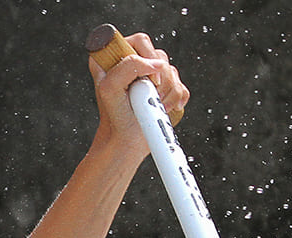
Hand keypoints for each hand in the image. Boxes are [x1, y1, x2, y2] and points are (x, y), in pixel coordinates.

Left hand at [88, 31, 189, 159]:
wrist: (126, 142)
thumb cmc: (114, 118)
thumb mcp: (110, 89)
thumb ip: (127, 66)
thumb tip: (157, 63)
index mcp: (114, 57)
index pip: (140, 41)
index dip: (147, 58)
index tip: (144, 81)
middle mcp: (132, 62)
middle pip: (159, 56)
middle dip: (158, 81)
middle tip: (146, 98)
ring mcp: (150, 76)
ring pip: (172, 71)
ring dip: (166, 93)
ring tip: (151, 107)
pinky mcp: (164, 89)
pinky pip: (182, 86)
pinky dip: (176, 100)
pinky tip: (163, 109)